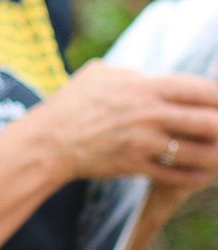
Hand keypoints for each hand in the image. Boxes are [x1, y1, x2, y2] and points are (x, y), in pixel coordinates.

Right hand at [21, 60, 217, 188]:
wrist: (48, 139)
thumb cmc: (71, 102)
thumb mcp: (99, 74)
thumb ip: (131, 73)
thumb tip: (148, 75)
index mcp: (142, 87)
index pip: (198, 89)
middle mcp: (149, 115)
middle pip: (208, 122)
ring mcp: (144, 143)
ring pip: (200, 153)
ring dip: (216, 154)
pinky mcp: (137, 166)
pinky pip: (178, 176)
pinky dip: (196, 176)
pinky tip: (202, 174)